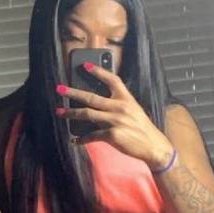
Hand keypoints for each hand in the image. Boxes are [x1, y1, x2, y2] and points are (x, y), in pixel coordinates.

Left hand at [56, 64, 173, 169]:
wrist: (153, 146)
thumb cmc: (142, 129)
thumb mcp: (134, 111)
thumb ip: (118, 104)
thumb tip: (96, 103)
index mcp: (127, 99)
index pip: (111, 80)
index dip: (98, 71)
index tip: (85, 65)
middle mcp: (120, 107)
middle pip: (91, 97)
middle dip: (73, 92)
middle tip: (59, 89)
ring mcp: (115, 121)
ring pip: (87, 114)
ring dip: (71, 113)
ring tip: (60, 112)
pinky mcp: (112, 135)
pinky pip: (91, 135)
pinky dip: (81, 138)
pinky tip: (75, 139)